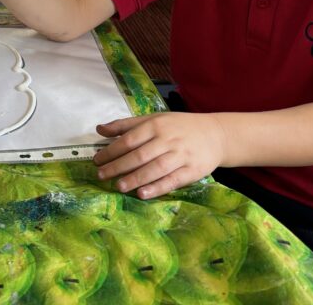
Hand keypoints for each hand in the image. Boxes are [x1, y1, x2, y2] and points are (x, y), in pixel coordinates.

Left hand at [93, 112, 227, 198]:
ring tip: (119, 186)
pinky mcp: (192, 171)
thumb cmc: (178, 127)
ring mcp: (181, 155)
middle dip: (118, 166)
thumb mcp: (153, 119)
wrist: (215, 134)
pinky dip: (157, 188)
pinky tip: (143, 194)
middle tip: (101, 175)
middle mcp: (167, 139)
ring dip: (135, 178)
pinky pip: (172, 181)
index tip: (97, 160)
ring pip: (154, 169)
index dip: (111, 150)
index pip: (129, 139)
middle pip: (139, 155)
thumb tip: (99, 129)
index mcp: (156, 125)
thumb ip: (126, 125)